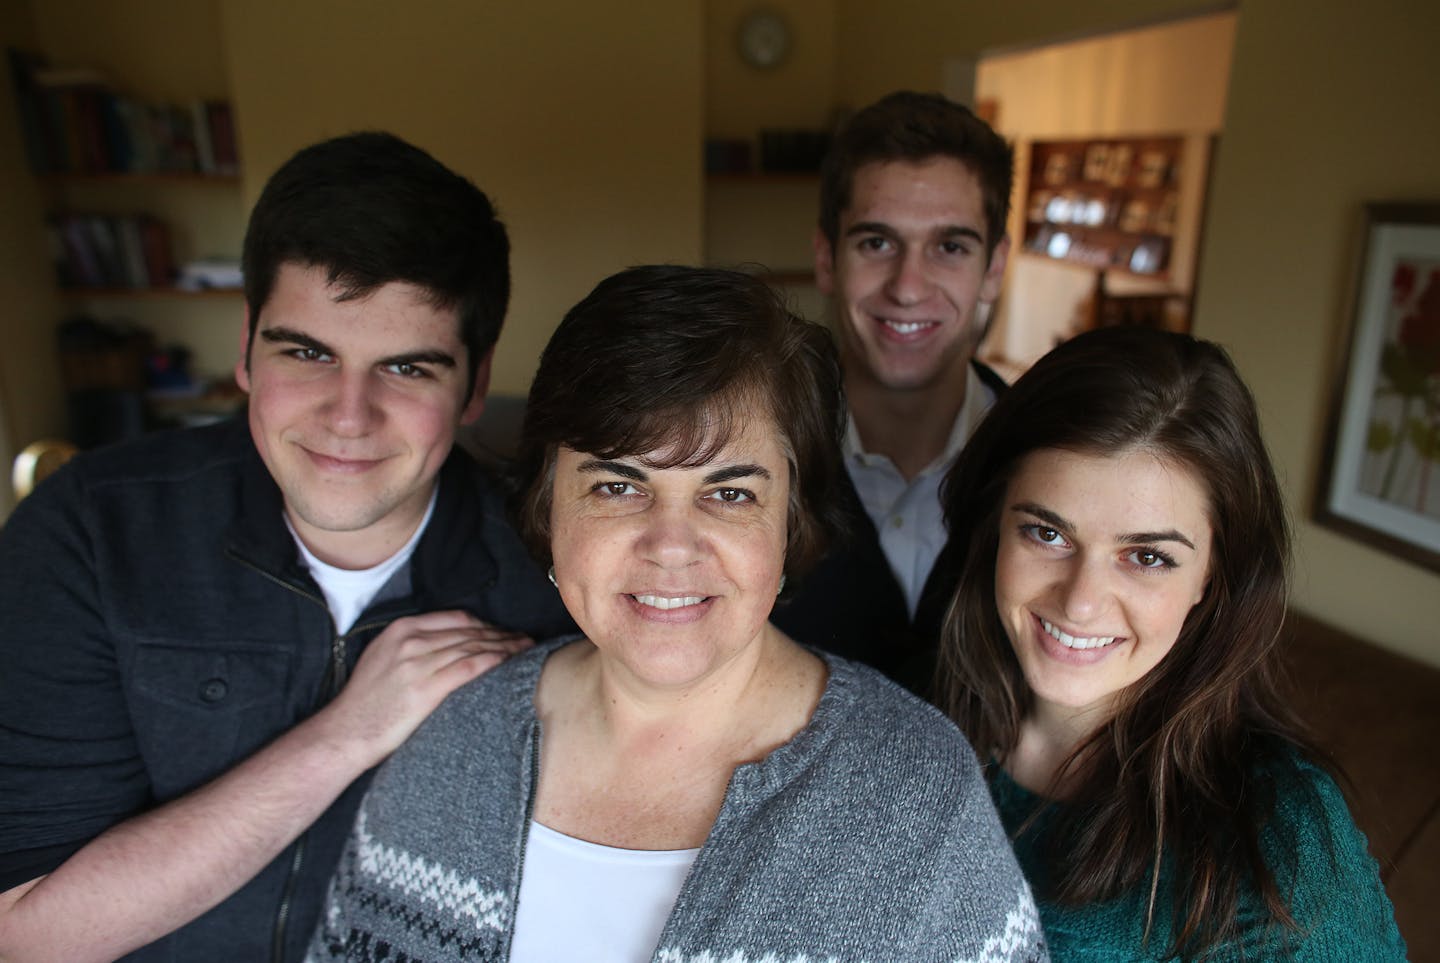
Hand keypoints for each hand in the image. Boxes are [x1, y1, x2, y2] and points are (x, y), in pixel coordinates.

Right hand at [311, 611, 531, 767]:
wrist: (345, 732)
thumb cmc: (366, 702)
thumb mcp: (383, 658)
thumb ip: (413, 645)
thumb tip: (448, 644)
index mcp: (401, 629)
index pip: (457, 619)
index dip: (486, 624)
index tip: (503, 632)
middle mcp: (411, 640)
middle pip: (470, 631)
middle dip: (502, 635)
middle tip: (525, 640)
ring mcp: (418, 663)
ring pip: (474, 647)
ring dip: (505, 647)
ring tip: (526, 651)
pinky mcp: (425, 688)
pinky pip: (469, 667)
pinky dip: (494, 662)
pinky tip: (510, 663)